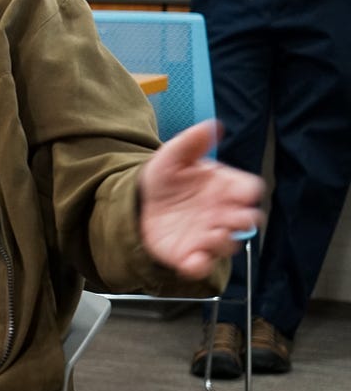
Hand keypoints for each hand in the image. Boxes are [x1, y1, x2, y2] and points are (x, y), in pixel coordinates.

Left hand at [138, 120, 264, 279]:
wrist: (140, 200)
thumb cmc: (166, 178)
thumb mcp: (173, 155)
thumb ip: (191, 142)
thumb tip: (213, 126)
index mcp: (226, 187)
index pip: (250, 190)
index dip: (248, 192)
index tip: (241, 192)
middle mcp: (223, 213)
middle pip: (247, 220)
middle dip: (242, 220)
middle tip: (229, 217)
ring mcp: (209, 235)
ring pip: (228, 244)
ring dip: (222, 241)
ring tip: (208, 235)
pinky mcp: (190, 254)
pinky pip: (201, 265)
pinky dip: (199, 265)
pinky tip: (192, 261)